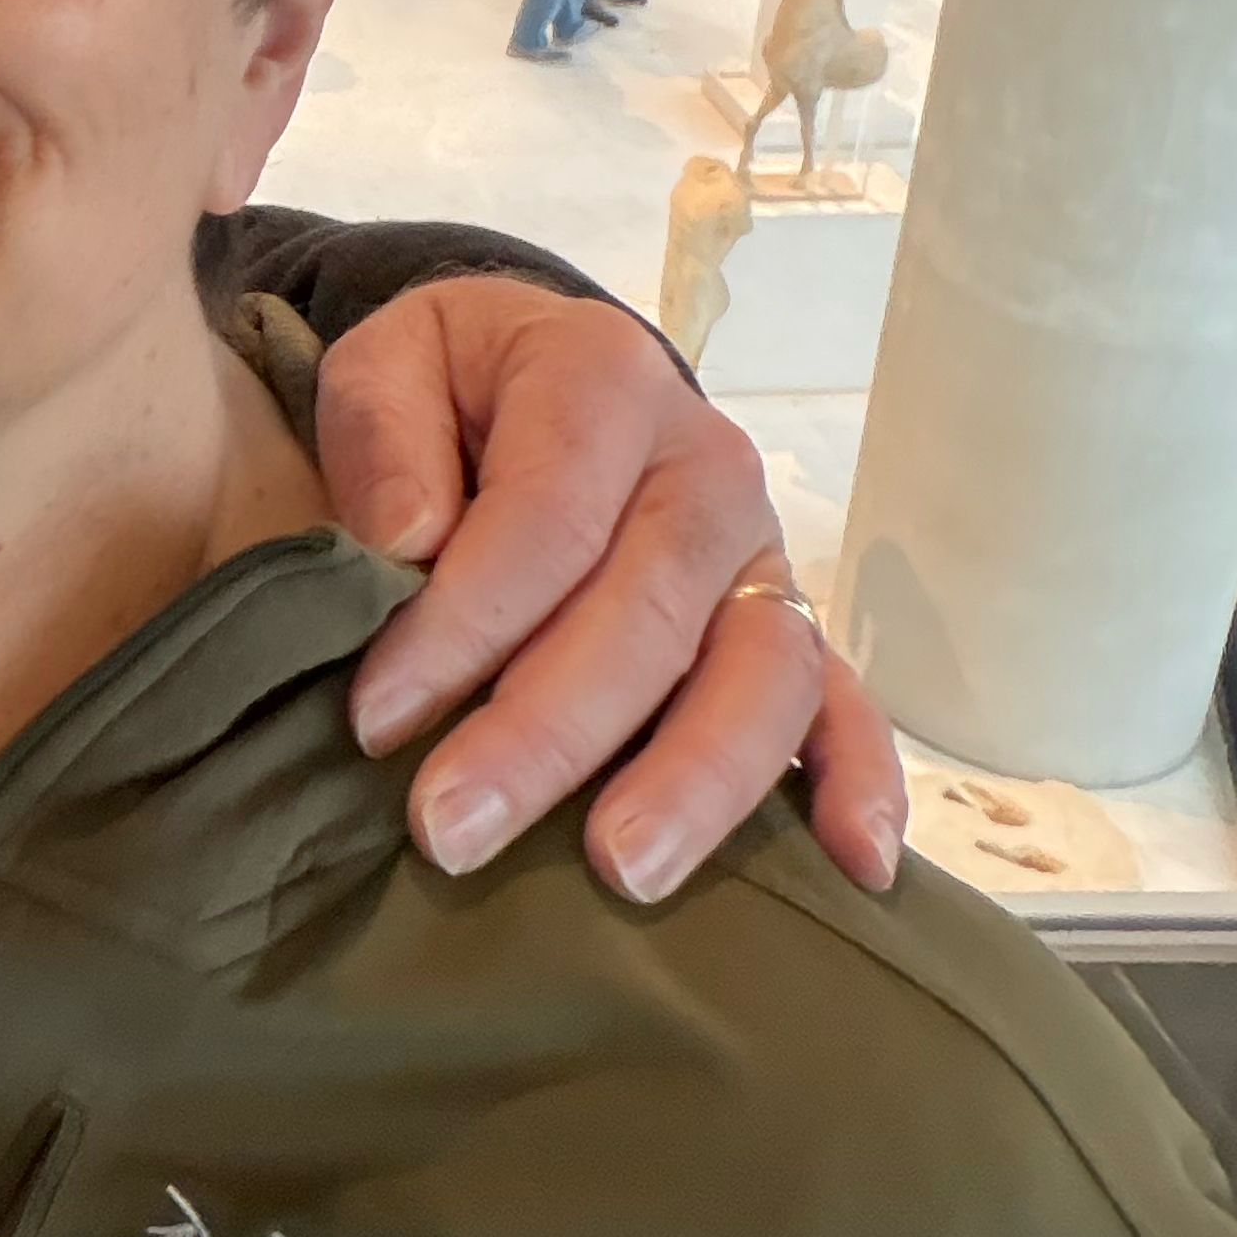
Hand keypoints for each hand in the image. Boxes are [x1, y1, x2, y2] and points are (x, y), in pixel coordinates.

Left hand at [317, 276, 902, 903]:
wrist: (538, 372)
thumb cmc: (451, 385)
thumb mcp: (385, 363)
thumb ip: (381, 434)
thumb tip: (405, 537)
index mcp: (603, 383)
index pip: (547, 518)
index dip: (464, 626)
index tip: (378, 718)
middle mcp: (705, 468)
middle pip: (647, 614)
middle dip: (547, 734)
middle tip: (452, 828)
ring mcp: (760, 556)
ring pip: (760, 674)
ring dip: (692, 781)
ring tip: (620, 873)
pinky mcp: (788, 628)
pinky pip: (843, 705)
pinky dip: (858, 782)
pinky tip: (849, 867)